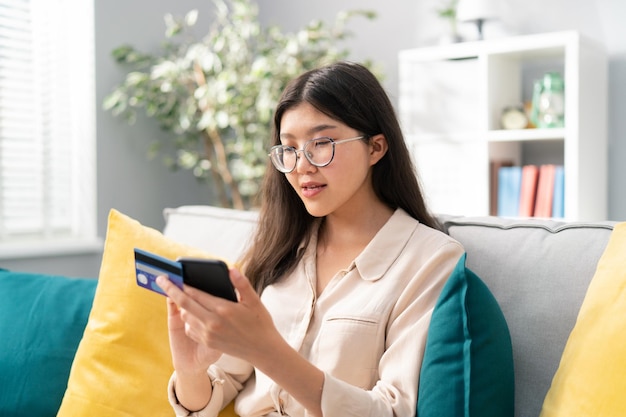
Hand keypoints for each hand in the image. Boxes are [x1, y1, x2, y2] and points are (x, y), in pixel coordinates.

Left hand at [157, 268, 279, 366]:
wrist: (262, 350)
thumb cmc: (260, 323)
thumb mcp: (254, 301)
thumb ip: (241, 284)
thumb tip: (231, 269)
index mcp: (223, 309)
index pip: (196, 294)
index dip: (182, 284)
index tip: (173, 276)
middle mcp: (213, 323)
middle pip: (185, 304)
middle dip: (171, 290)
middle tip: (161, 280)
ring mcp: (209, 335)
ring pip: (187, 317)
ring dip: (183, 306)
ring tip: (181, 295)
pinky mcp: (208, 343)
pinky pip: (191, 329)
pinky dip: (189, 319)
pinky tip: (194, 313)